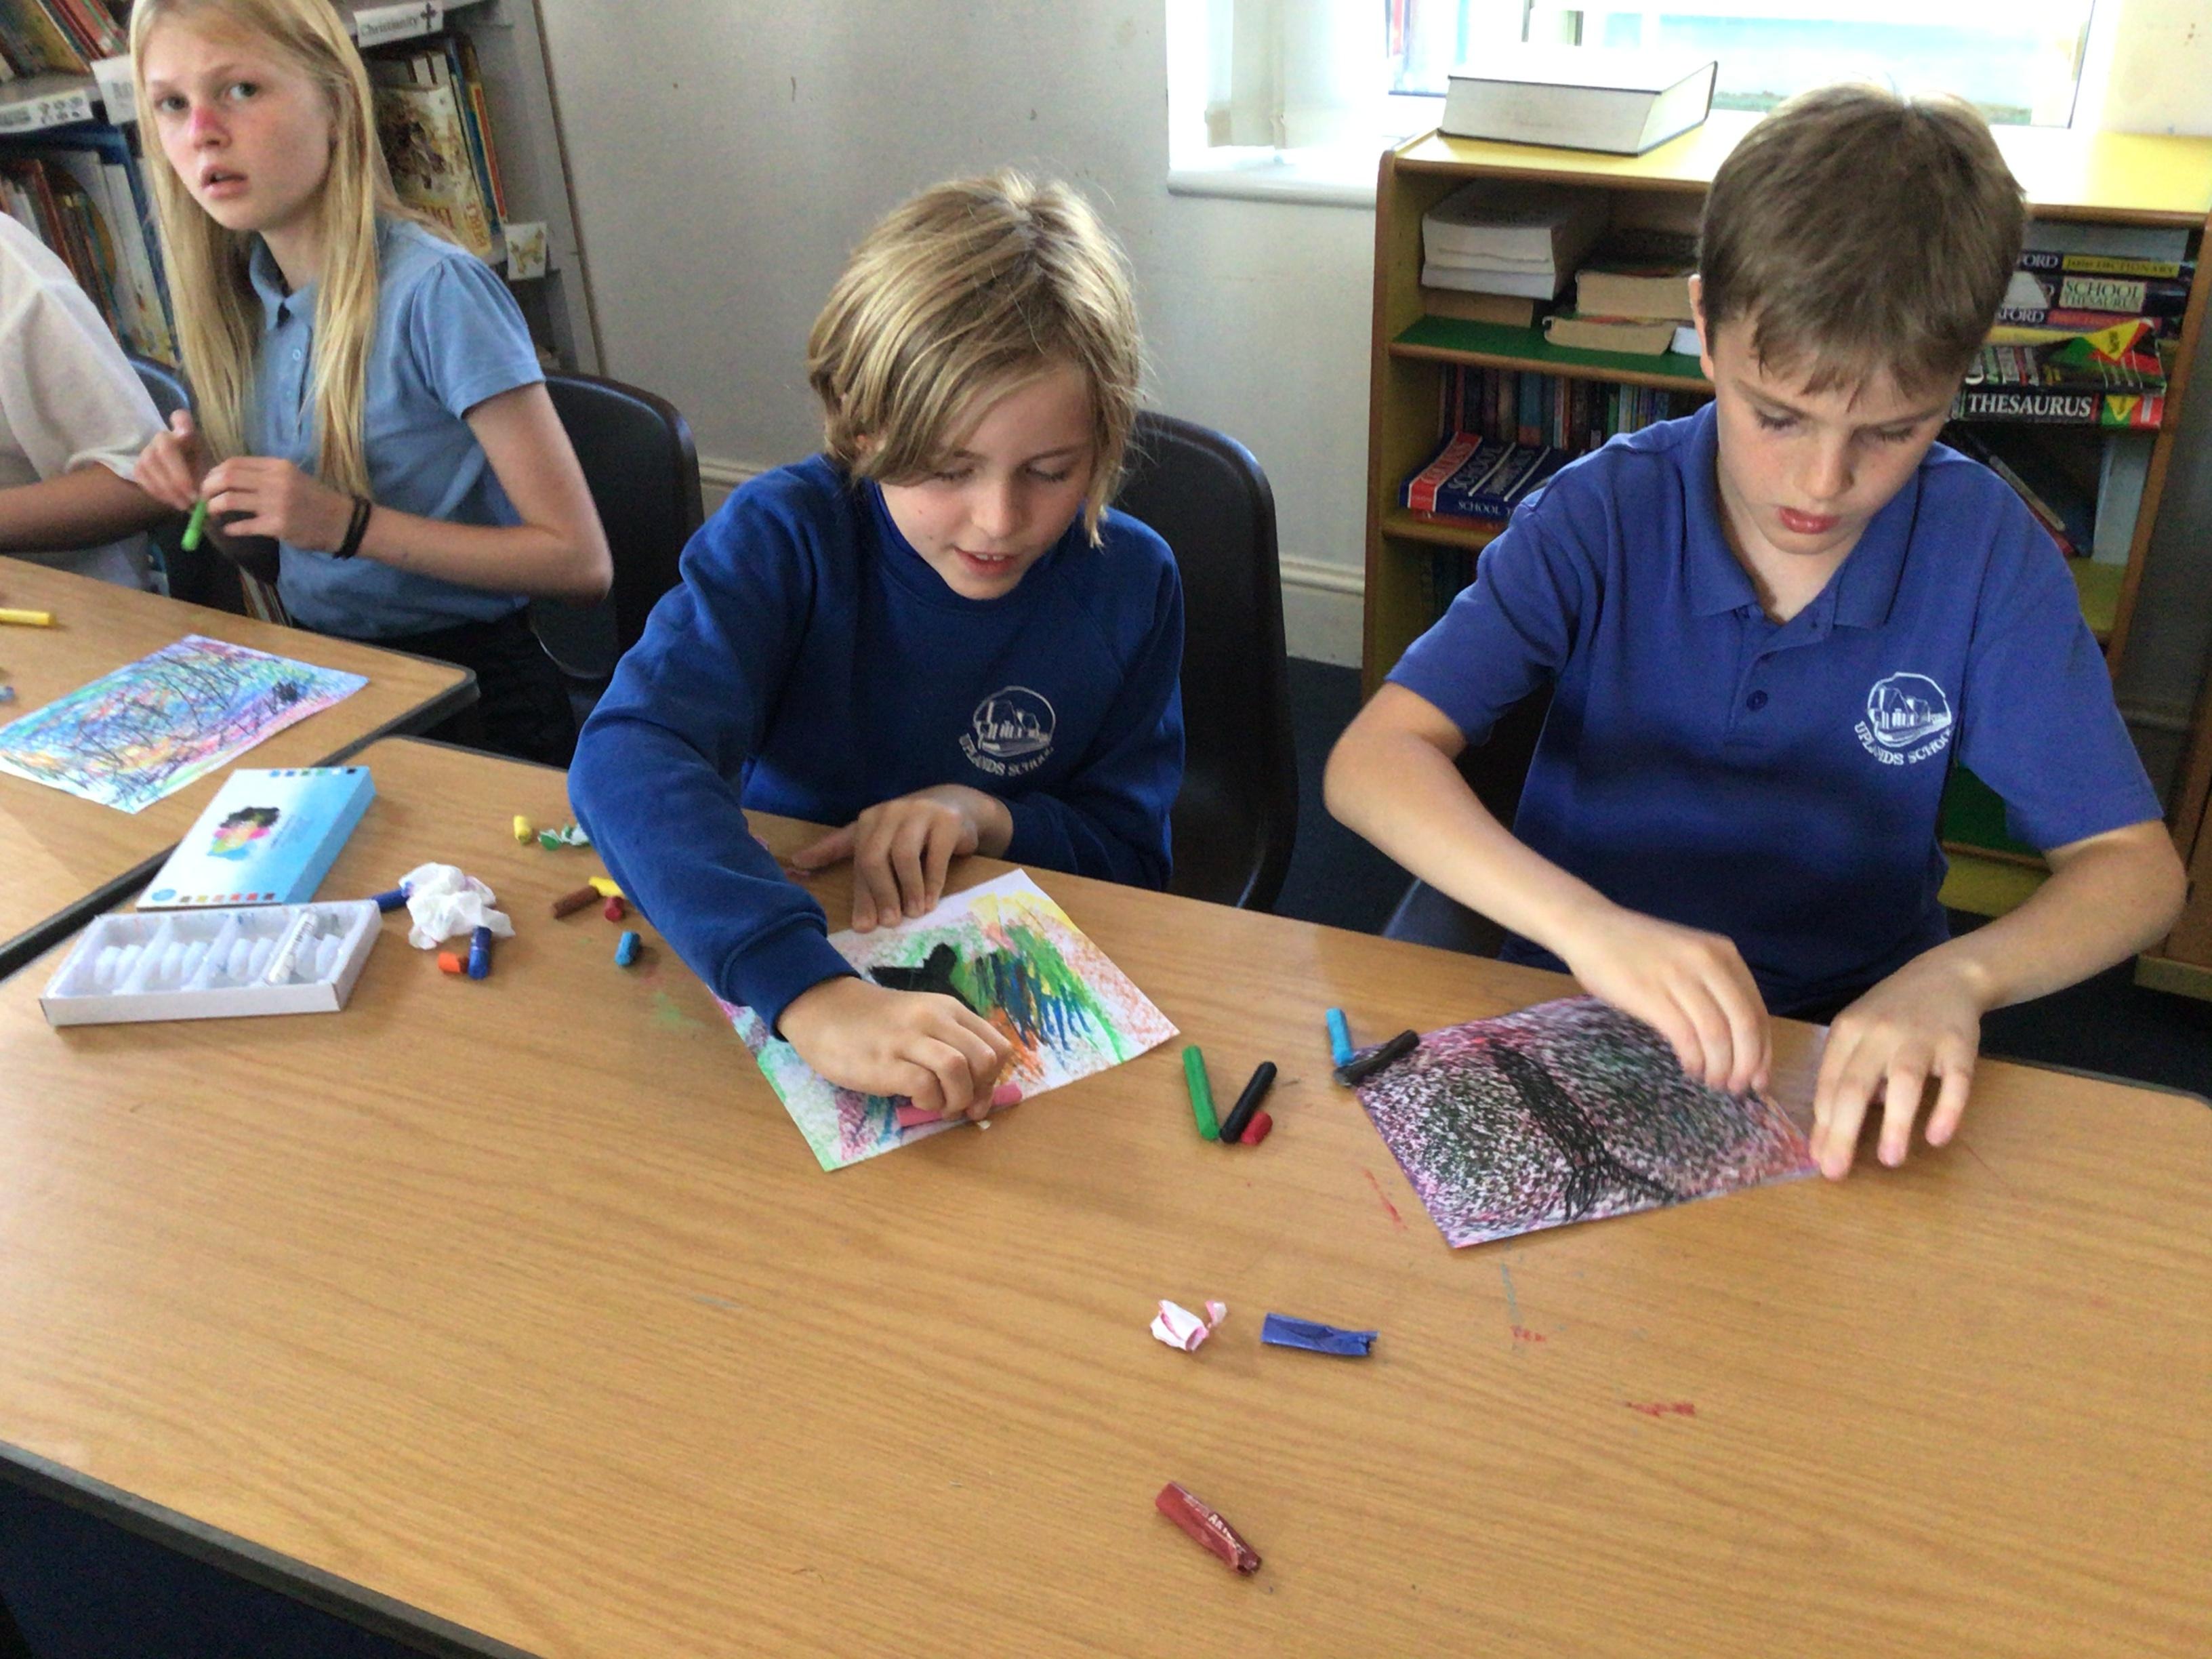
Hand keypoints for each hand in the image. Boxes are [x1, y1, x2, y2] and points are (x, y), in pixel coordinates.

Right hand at [134, 409, 207, 512]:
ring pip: (149, 463)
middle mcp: (164, 437)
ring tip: (185, 504)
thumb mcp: (214, 473)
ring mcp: (148, 450)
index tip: (187, 434)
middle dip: (178, 474)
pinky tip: (172, 502)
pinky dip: (157, 492)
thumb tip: (203, 489)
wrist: (189, 488)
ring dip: (168, 488)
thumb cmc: (204, 476)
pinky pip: (141, 476)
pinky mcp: (139, 466)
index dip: (182, 423)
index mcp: (186, 433)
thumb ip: (211, 474)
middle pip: (165, 447)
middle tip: (192, 496)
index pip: (180, 417)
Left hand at [199, 456, 354, 551]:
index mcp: (277, 466)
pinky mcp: (278, 526)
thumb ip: (264, 476)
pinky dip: (231, 528)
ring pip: (229, 500)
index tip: (210, 484)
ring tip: (212, 513)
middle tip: (203, 498)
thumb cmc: (315, 500)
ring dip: (213, 507)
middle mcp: (275, 481)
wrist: (343, 522)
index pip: (233, 463)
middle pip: (227, 478)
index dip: (214, 473)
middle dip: (207, 488)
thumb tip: (227, 479)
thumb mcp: (291, 478)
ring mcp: (276, 503)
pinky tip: (229, 530)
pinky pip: (243, 526)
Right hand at [778, 975, 1014, 1119]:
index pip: (998, 1046)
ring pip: (958, 1069)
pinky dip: (929, 1101)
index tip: (977, 1094)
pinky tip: (915, 1099)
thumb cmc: (877, 1023)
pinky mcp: (884, 1062)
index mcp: (949, 1010)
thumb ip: (951, 1046)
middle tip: (959, 1104)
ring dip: (956, 1099)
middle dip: (980, 1092)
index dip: (995, 1079)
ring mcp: (908, 1039)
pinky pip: (924, 1085)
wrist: (824, 1010)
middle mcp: (934, 1019)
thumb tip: (979, 1095)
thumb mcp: (922, 1022)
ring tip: (938, 1104)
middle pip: (985, 1059)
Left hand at [790, 786, 1012, 931]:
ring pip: (904, 856)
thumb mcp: (877, 842)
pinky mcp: (947, 821)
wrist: (957, 807)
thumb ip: (846, 859)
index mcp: (869, 819)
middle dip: (882, 894)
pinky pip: (936, 856)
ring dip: (908, 890)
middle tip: (890, 923)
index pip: (859, 860)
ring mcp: (919, 813)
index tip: (864, 927)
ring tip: (913, 914)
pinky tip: (930, 901)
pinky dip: (932, 883)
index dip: (861, 895)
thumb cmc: (911, 832)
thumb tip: (811, 876)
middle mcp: (890, 812)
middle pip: (875, 857)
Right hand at [1557, 903, 1770, 1094]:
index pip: (1758, 1011)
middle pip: (1744, 1025)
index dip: (1762, 1051)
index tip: (1759, 1078)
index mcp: (1724, 954)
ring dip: (1719, 1067)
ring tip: (1712, 1082)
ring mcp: (1680, 977)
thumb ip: (1713, 987)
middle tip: (1737, 1089)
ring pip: (1717, 1034)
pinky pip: (1686, 1036)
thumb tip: (1737, 1043)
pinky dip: (1694, 1059)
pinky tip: (1690, 1067)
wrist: (1590, 928)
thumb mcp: (1688, 957)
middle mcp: (1709, 962)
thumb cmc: (1637, 949)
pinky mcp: (1652, 994)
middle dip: (1746, 1065)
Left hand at [1810, 955, 1983, 1178]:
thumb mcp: (1858, 1032)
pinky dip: (1946, 1110)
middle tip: (1835, 1171)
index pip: (1828, 1082)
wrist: (1946, 976)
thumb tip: (1833, 1129)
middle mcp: (1879, 1033)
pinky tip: (1936, 1137)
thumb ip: (1845, 1073)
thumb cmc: (1891, 1013)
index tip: (1816, 1157)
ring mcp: (1921, 1038)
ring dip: (1895, 1124)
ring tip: (1889, 1162)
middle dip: (1842, 1131)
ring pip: (1904, 1083)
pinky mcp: (1959, 1045)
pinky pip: (1955, 1081)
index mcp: (1848, 1031)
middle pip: (1855, 1086)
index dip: (1821, 1123)